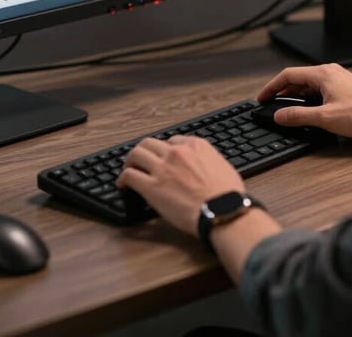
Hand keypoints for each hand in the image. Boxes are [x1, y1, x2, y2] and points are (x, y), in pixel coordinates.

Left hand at [117, 135, 244, 236]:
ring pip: (136, 154)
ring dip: (130, 161)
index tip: (163, 157)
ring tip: (128, 169)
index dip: (165, 149)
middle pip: (150, 143)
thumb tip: (206, 168)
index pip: (173, 141)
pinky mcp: (152, 187)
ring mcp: (162, 168)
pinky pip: (130, 175)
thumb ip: (209, 162)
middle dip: (144, 150)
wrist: (222, 210)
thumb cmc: (228, 195)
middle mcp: (176, 152)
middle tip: (140, 159)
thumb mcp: (223, 167)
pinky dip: (123, 178)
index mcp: (196, 145)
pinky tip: (123, 185)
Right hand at [258, 63, 351, 138]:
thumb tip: (279, 115)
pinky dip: (309, 98)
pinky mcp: (345, 88)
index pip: (288, 75)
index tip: (262, 97)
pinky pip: (320, 89)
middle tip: (271, 104)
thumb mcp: (325, 118)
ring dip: (296, 96)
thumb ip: (298, 116)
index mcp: (323, 74)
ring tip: (287, 109)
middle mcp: (330, 72)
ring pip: (310, 84)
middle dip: (282, 92)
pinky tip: (309, 111)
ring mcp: (339, 79)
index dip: (272, 87)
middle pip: (298, 79)